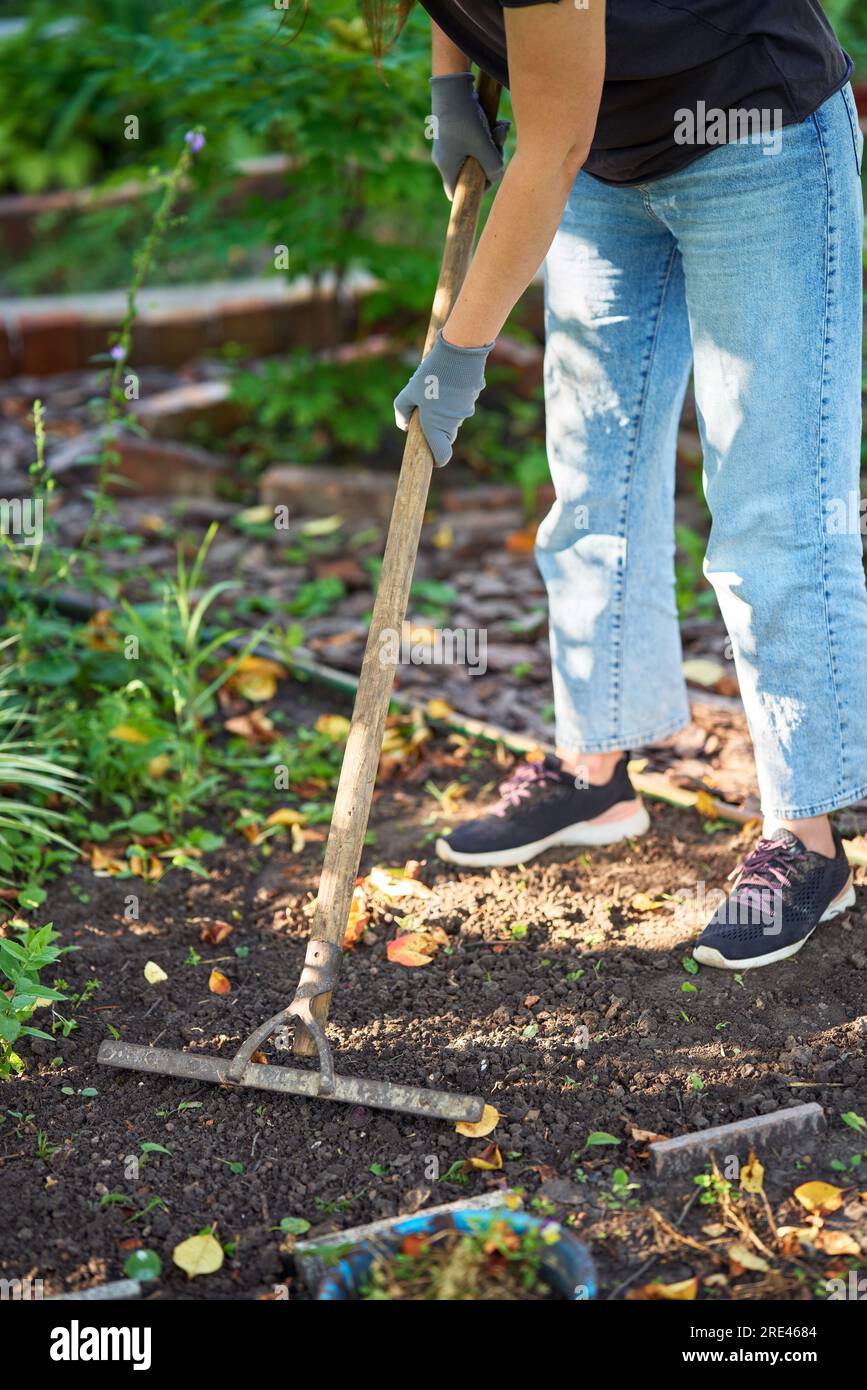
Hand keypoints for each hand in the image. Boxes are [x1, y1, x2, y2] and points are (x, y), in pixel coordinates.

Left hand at [394, 330, 493, 466]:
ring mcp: (467, 410)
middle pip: (445, 435)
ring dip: (443, 409)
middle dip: (434, 428)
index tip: (430, 454)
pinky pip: (461, 401)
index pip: (442, 456)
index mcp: (437, 427)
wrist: (460, 351)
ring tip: (434, 386)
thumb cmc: (431, 375)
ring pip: (453, 417)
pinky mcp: (474, 395)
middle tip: (422, 408)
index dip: (436, 458)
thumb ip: (402, 409)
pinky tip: (448, 378)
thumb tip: (403, 425)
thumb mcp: (410, 390)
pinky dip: (454, 396)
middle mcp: (454, 423)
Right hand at [430, 73, 509, 200]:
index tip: (488, 177)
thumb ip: (493, 167)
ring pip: (476, 154)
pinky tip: (498, 123)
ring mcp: (450, 145)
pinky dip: (488, 134)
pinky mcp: (456, 132)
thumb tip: (497, 177)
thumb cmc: (465, 118)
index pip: (456, 193)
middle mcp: (445, 158)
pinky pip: (475, 141)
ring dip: (493, 144)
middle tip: (498, 146)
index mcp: (446, 167)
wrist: (453, 86)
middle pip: (471, 172)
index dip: (474, 190)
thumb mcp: (483, 146)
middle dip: (490, 160)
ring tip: (500, 128)